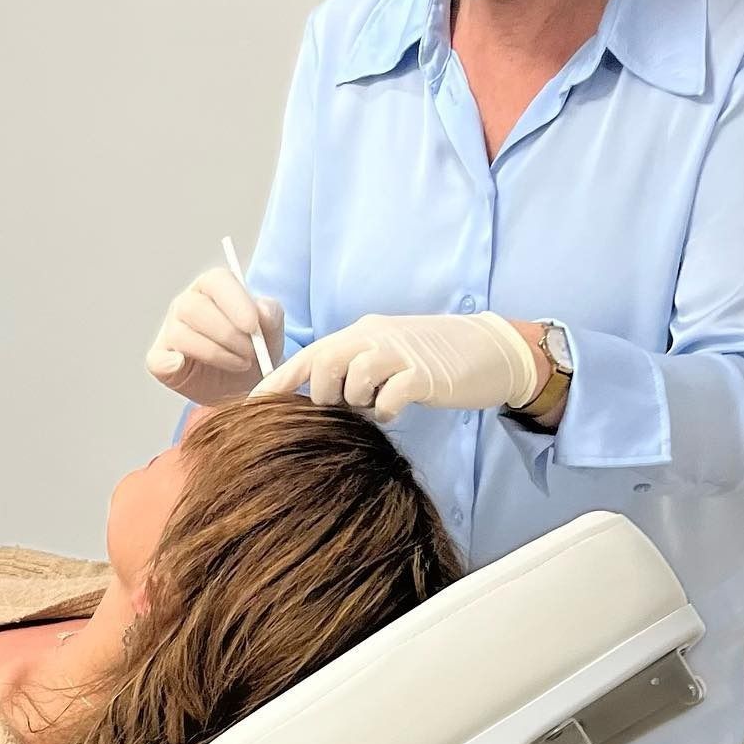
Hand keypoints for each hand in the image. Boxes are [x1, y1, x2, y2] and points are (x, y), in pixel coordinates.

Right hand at [145, 266, 285, 405]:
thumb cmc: (256, 352)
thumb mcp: (272, 333)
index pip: (217, 281)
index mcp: (214, 287)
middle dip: (227, 334)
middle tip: (252, 353)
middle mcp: (187, 304)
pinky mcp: (161, 359)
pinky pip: (157, 360)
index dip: (234, 301)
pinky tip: (186, 366)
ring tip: (240, 364)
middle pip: (195, 307)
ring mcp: (171, 331)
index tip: (252, 325)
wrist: (246, 386)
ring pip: (181, 334)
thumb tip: (263, 312)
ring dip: (215, 353)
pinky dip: (170, 364)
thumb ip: (272, 316)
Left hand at [251, 311, 539, 422]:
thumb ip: (354, 368)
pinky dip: (387, 410)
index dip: (278, 381)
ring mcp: (400, 353)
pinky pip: (389, 397)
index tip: (252, 405)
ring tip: (376, 404)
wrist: (490, 349)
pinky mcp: (425, 374)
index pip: (309, 355)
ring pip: (353, 380)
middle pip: (324, 364)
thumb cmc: (432, 357)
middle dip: (325, 394)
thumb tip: (318, 397)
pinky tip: (398, 407)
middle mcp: (374, 337)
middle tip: (345, 406)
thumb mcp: (385, 354)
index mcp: (360, 333)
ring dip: (358, 402)